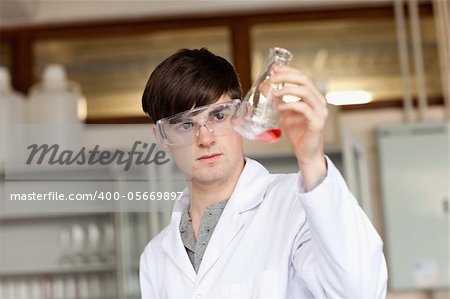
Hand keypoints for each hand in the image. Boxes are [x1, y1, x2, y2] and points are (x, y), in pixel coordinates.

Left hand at [271, 65, 327, 190]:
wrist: (306, 153)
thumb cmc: (298, 133)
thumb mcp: (284, 112)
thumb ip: (276, 99)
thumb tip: (264, 85)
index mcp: (313, 97)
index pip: (302, 77)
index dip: (289, 71)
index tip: (275, 68)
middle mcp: (319, 101)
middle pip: (304, 80)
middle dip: (287, 76)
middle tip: (273, 77)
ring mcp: (320, 111)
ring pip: (305, 92)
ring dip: (288, 89)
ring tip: (274, 92)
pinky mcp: (317, 122)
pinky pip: (304, 108)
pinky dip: (290, 105)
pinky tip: (280, 107)